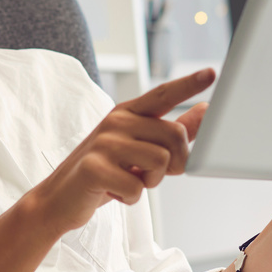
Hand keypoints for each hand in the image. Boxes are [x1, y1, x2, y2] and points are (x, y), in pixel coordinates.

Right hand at [28, 69, 214, 234]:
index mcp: (128, 113)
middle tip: (149, 174)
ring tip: (127, 180)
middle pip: (175, 136)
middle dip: (173, 164)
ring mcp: (104, 142)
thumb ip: (171, 130)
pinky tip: (113, 192)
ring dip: (150, 182)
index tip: (212, 73)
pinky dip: (130, 198)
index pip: (163, 94)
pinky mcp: (94, 167)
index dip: (188, 84)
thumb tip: (204, 110)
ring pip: (161, 162)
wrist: (59, 198)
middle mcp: (116, 121)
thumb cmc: (103, 171)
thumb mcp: (137, 148)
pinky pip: (137, 187)